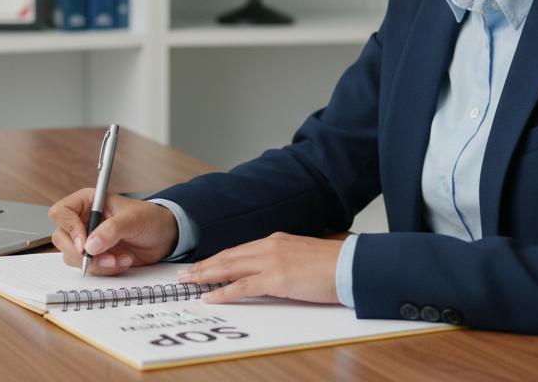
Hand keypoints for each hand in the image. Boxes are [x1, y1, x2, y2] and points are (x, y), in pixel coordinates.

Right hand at [48, 189, 178, 275]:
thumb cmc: (149, 218)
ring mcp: (86, 240)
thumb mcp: (132, 220)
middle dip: (83, 254)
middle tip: (107, 257)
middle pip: (61, 238)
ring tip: (120, 258)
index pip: (61, 212)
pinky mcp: (94, 256)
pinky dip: (104, 270)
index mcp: (87, 202)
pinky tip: (122, 261)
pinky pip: (88, 268)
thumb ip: (111, 230)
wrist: (162, 236)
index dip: (70, 228)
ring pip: (73, 257)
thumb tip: (90, 246)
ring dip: (97, 264)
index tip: (85, 244)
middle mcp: (82, 220)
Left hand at [177, 232, 344, 304]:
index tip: (204, 265)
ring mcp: (271, 261)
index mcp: (276, 241)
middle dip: (204, 265)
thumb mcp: (304, 256)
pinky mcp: (276, 278)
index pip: (240, 251)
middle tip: (185, 273)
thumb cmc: (334, 264)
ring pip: (229, 267)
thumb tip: (276, 272)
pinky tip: (211, 296)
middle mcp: (270, 246)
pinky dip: (223, 292)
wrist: (352, 264)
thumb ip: (286, 260)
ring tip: (188, 282)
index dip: (219, 259)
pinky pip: (243, 286)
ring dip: (205, 275)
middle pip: (228, 256)